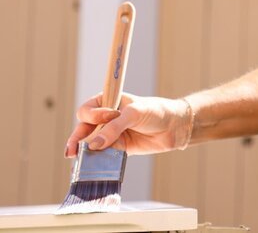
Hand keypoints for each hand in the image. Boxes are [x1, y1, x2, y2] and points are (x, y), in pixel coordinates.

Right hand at [65, 92, 191, 157]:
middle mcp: (106, 118)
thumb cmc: (156, 111)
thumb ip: (115, 127)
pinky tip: (90, 165)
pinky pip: (102, 154)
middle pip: (83, 128)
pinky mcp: (118, 148)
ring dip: (83, 151)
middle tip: (72, 150)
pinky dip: (96, 159)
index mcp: (108, 102)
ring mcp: (111, 134)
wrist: (175, 127)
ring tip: (76, 159)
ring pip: (90, 143)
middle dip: (77, 138)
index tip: (109, 116)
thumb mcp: (135, 113)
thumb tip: (95, 144)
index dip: (93, 115)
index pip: (88, 109)